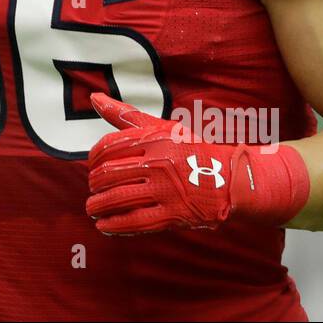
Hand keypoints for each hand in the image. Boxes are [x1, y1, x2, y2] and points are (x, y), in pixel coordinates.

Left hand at [85, 92, 237, 234]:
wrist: (230, 177)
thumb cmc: (190, 149)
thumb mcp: (161, 127)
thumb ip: (125, 114)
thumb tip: (94, 97)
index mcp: (154, 140)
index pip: (108, 147)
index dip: (93, 159)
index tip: (93, 166)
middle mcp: (159, 163)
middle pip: (108, 174)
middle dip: (94, 184)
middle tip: (93, 188)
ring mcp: (166, 190)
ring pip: (118, 199)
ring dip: (97, 206)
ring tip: (91, 208)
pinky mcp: (174, 215)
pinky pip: (135, 221)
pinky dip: (114, 225)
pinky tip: (103, 225)